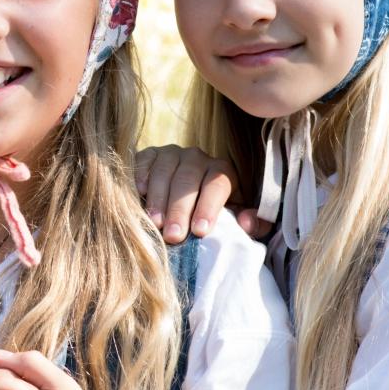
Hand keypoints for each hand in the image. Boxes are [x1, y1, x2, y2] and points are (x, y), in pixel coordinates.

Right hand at [134, 144, 264, 242]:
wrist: (180, 196)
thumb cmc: (207, 214)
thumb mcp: (232, 219)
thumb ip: (249, 223)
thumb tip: (247, 223)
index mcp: (220, 170)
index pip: (217, 184)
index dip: (209, 207)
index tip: (200, 231)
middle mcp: (197, 157)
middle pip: (188, 179)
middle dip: (181, 209)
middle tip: (174, 236)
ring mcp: (171, 153)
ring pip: (165, 171)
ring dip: (159, 198)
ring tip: (155, 224)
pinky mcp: (149, 154)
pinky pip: (144, 161)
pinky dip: (141, 176)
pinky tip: (139, 194)